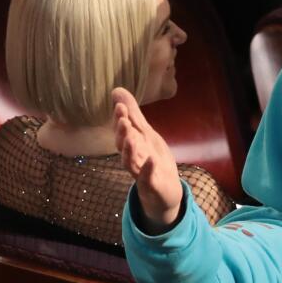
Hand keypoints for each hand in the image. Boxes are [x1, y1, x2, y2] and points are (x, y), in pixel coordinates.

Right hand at [112, 87, 182, 231]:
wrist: (165, 192)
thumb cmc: (152, 160)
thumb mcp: (146, 134)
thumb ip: (133, 114)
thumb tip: (117, 90)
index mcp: (131, 144)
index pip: (122, 130)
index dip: (119, 118)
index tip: (120, 105)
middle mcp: (132, 157)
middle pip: (123, 145)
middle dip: (122, 132)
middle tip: (123, 118)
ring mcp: (140, 172)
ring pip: (130, 161)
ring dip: (129, 150)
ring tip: (131, 137)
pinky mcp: (151, 185)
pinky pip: (147, 178)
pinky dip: (148, 169)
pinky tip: (151, 160)